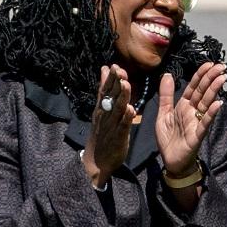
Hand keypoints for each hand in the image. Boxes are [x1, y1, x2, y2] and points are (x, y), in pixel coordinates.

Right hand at [82, 65, 134, 186]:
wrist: (96, 161)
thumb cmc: (102, 133)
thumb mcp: (101, 110)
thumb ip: (105, 91)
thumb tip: (104, 70)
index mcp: (101, 109)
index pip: (105, 91)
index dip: (110, 78)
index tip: (114, 65)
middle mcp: (105, 115)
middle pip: (110, 96)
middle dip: (115, 83)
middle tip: (119, 69)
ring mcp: (111, 126)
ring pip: (117, 109)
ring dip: (122, 96)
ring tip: (126, 84)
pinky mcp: (118, 137)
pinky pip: (123, 126)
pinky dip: (126, 117)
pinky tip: (130, 109)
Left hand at [156, 62, 226, 176]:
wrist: (171, 161)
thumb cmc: (169, 139)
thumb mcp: (163, 113)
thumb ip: (166, 95)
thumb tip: (168, 74)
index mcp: (184, 106)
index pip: (194, 87)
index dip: (200, 75)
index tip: (209, 63)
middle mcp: (192, 112)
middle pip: (202, 92)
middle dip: (211, 78)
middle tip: (221, 66)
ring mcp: (196, 123)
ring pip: (206, 104)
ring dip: (214, 91)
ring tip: (222, 78)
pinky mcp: (197, 135)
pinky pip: (205, 123)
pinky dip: (212, 113)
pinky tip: (219, 104)